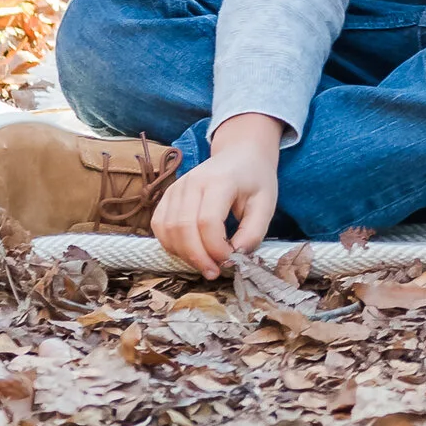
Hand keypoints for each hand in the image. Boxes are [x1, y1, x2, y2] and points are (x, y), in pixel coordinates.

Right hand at [152, 114, 282, 274]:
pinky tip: (189, 252)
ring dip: (183, 254)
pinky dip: (170, 245)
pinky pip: (159, 226)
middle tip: (214, 272)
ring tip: (204, 264)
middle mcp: (192, 182)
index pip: (208, 222)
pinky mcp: (167, 195)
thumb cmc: (255, 179)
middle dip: (197, 257)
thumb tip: (235, 257)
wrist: (241, 154)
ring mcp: (176, 187)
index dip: (216, 249)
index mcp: (220, 181)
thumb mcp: (266, 204)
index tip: (230, 261)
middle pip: (183, 228)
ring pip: (167, 229)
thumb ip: (254, 232)